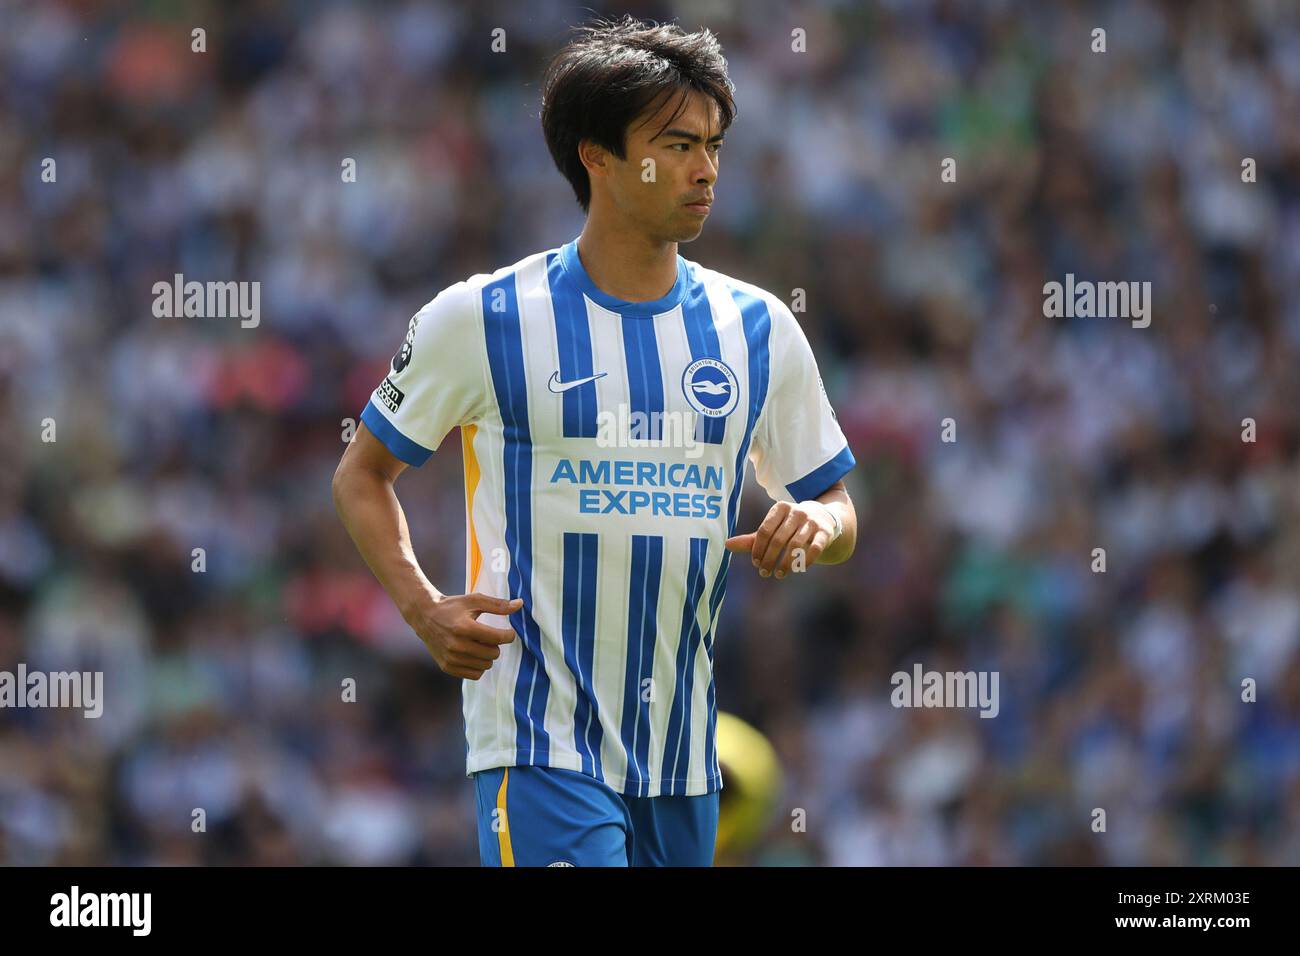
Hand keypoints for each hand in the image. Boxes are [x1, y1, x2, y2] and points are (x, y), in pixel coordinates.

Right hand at [403, 591, 521, 679]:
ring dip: (487, 656)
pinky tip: (473, 654)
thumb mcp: (474, 600)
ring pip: (485, 665)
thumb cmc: (452, 607)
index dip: (509, 635)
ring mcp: (451, 658)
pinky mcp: (447, 667)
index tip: (509, 632)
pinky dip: (478, 666)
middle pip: (493, 654)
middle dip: (496, 645)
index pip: (497, 638)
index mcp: (464, 628)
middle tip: (490, 637)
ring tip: (480, 644)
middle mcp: (457, 645)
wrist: (424, 616)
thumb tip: (520, 604)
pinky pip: (474, 674)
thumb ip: (498, 605)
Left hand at [725, 500, 837, 578]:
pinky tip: (797, 570)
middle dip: (769, 559)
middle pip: (778, 540)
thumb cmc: (790, 526)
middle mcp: (796, 512)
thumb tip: (726, 545)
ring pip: (795, 546)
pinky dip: (805, 561)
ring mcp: (812, 521)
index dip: (757, 549)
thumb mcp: (773, 528)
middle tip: (764, 573)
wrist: (823, 517)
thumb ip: (752, 539)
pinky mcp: (825, 532)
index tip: (755, 563)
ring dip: (785, 563)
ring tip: (778, 575)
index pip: (764, 531)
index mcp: (780, 508)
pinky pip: (814, 549)